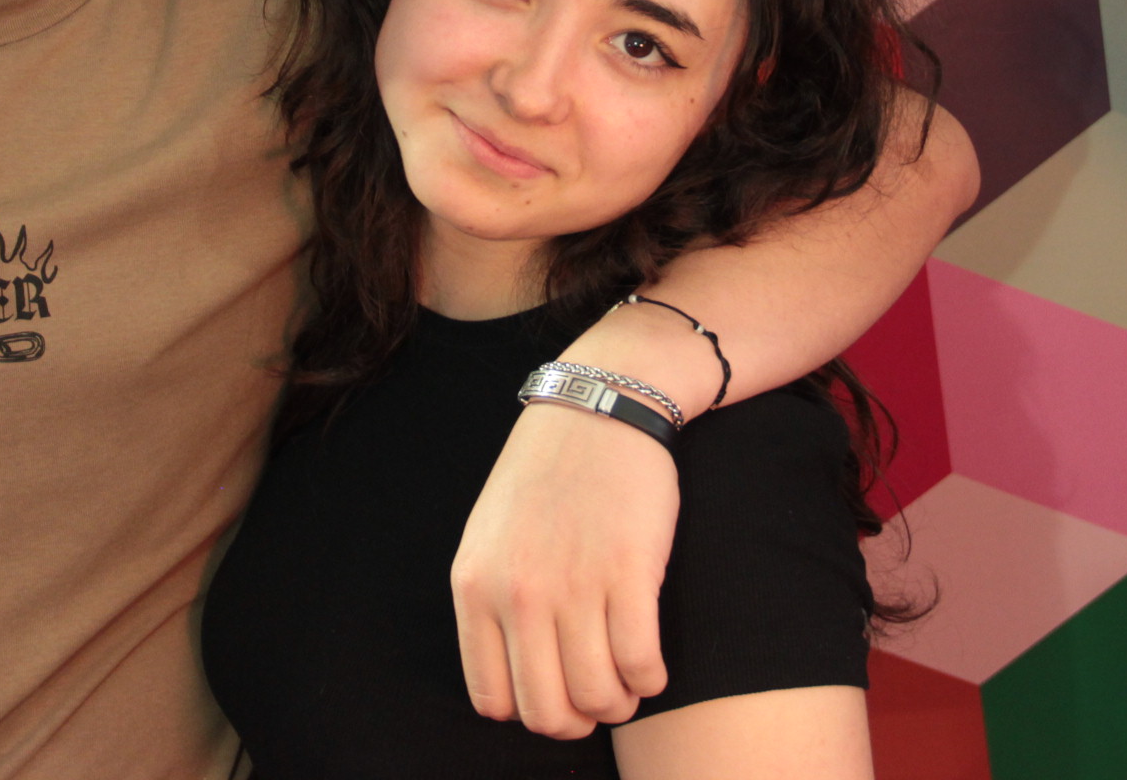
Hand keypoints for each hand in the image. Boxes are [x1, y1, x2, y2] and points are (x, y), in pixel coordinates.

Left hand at [452, 400, 678, 736]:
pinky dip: (650, 680)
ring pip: (597, 697)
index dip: (531, 712)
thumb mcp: (490, 535)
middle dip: (577, 720)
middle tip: (597, 700)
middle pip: (547, 712)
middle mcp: (518, 593)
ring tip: (628, 685)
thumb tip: (511, 679)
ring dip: (619, 704)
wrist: (600, 406)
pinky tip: (652, 667)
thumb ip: (491, 602)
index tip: (555, 696)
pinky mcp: (629, 572)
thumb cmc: (547, 473)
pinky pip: (639, 663)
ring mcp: (574, 584)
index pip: (493, 700)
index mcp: (475, 586)